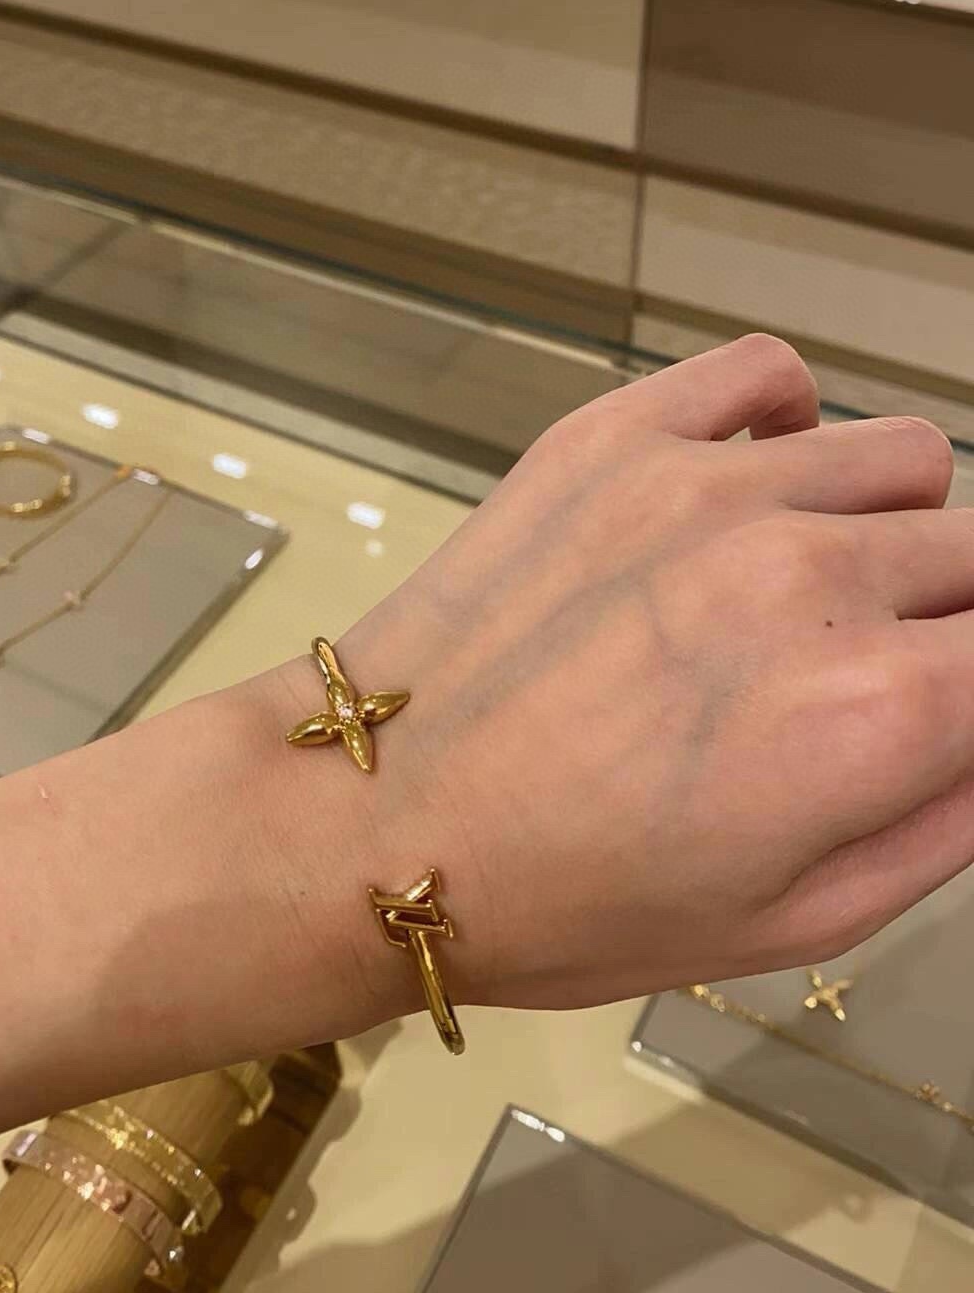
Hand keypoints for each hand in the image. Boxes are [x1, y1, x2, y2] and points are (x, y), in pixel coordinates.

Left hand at [339, 335, 973, 1011]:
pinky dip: (790, 423)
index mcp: (875, 710)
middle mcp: (813, 572)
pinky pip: (773, 373)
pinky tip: (751, 491)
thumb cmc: (574, 898)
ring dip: (884, 526)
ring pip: (901, 457)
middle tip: (867, 679)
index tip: (950, 698)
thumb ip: (952, 815)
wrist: (376, 823)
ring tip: (801, 593)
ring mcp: (711, 485)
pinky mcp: (621, 433)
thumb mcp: (799, 919)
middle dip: (950, 622)